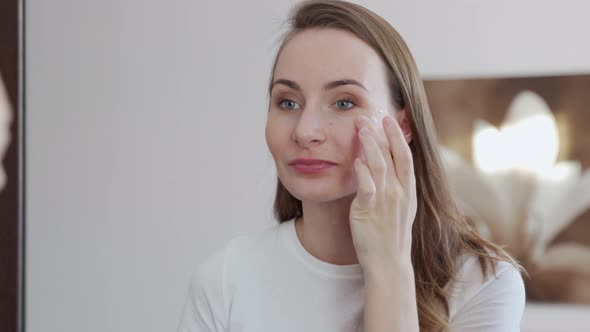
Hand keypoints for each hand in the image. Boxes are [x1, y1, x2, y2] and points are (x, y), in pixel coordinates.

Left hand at [349, 113, 416, 272]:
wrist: (389, 262)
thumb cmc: (391, 233)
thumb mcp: (401, 206)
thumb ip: (395, 183)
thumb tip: (384, 161)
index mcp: (408, 190)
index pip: (404, 156)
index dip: (397, 135)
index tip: (388, 118)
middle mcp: (399, 193)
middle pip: (392, 156)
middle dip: (382, 134)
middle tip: (370, 115)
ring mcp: (385, 202)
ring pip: (379, 167)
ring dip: (370, 146)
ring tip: (361, 128)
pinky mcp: (368, 212)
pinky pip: (367, 189)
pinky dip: (363, 174)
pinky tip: (356, 161)